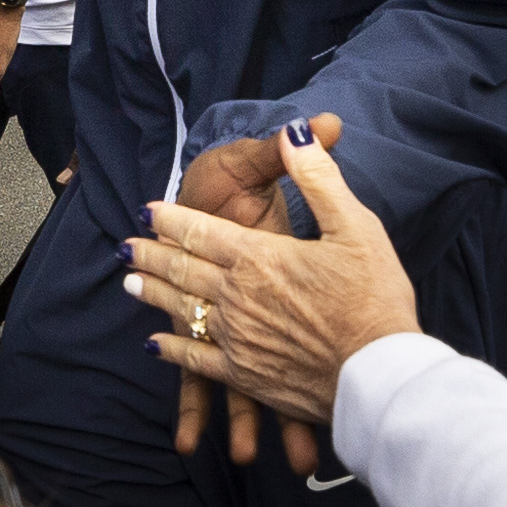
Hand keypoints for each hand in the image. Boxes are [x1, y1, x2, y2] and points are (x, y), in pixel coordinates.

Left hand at [132, 113, 413, 477]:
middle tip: (125, 247)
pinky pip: (196, 361)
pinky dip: (172, 349)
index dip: (171, 218)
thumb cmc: (375, 297)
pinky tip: (155, 345)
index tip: (148, 210)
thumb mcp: (355, 226)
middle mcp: (236, 295)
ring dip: (153, 293)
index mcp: (258, 256)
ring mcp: (236, 338)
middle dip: (151, 254)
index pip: (200, 231)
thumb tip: (296, 130)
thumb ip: (318, 177)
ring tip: (129, 283)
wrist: (380, 376)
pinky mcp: (245, 375)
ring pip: (181, 309)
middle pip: (182, 268)